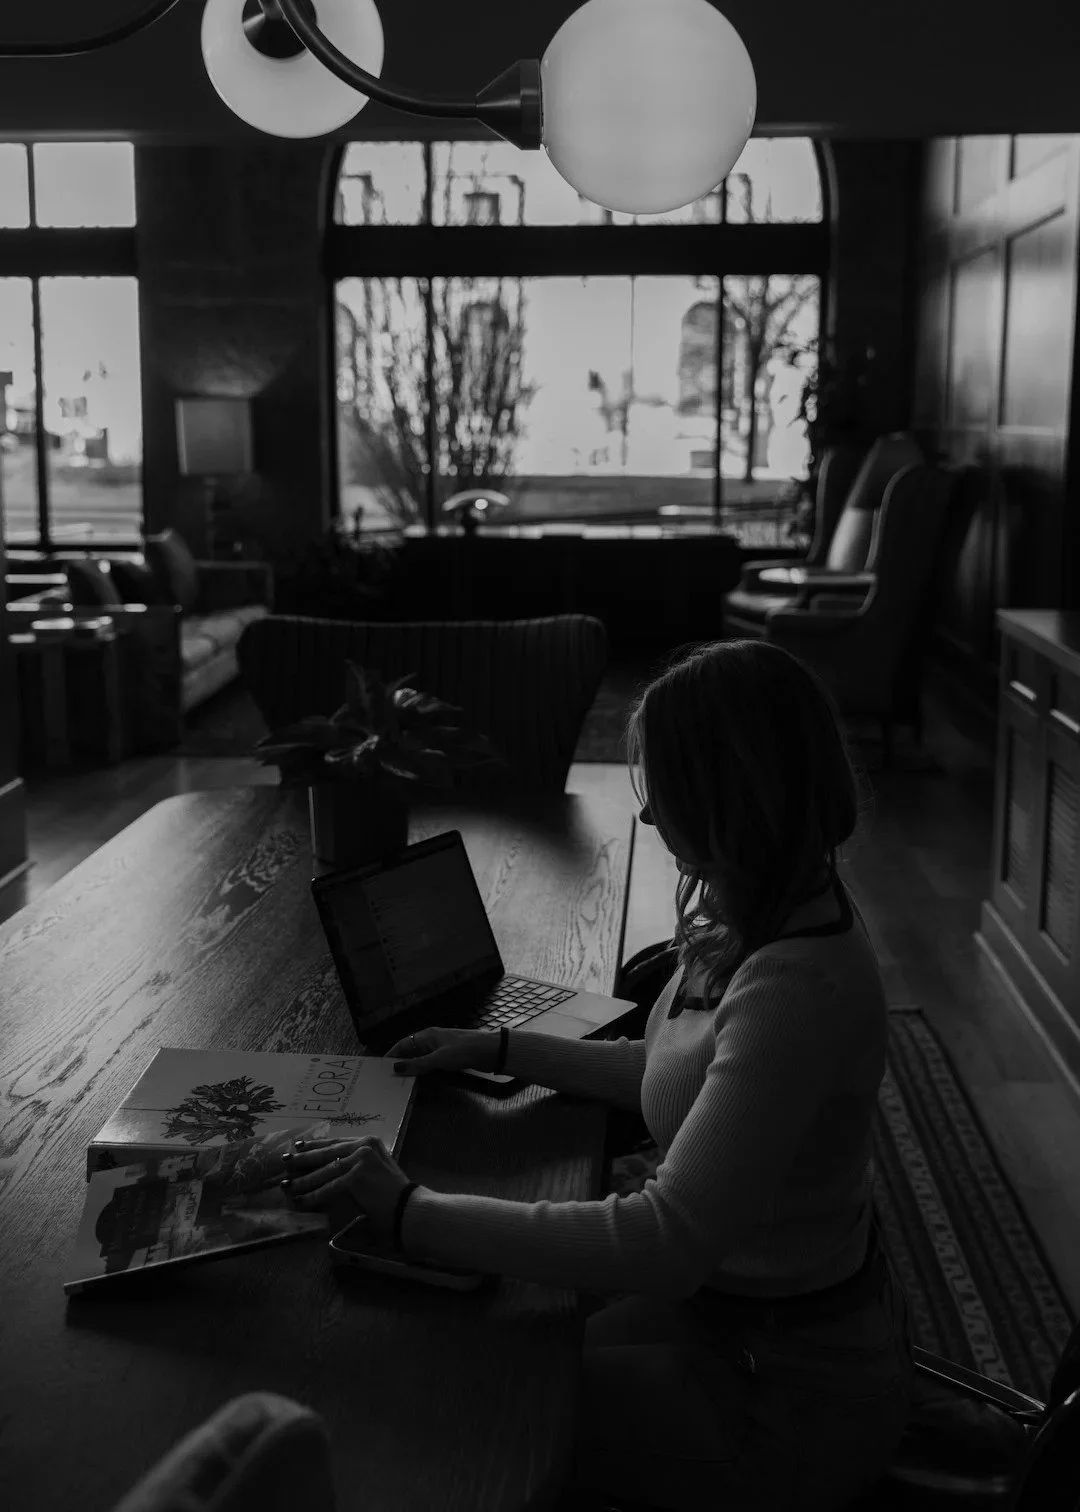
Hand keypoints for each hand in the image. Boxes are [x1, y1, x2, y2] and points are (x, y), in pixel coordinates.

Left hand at [284, 1137, 410, 1237]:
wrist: (409, 1209)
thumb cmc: (392, 1196)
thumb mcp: (372, 1174)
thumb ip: (353, 1169)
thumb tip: (326, 1171)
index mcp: (370, 1142)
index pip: (336, 1142)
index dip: (316, 1145)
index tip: (299, 1146)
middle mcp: (365, 1145)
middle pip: (328, 1153)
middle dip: (304, 1159)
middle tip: (285, 1162)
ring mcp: (362, 1157)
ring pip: (326, 1170)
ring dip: (304, 1180)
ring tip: (287, 1185)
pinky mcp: (358, 1174)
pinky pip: (330, 1186)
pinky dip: (314, 1194)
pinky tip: (301, 1199)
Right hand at [385, 1026, 497, 1076]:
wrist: (490, 1051)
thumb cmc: (463, 1051)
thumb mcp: (438, 1059)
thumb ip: (417, 1064)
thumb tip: (396, 1068)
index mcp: (428, 1035)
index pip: (404, 1043)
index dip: (392, 1054)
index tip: (381, 1066)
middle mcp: (432, 1040)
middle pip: (411, 1051)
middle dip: (400, 1062)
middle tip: (389, 1077)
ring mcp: (441, 1049)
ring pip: (421, 1058)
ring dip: (412, 1068)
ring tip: (400, 1081)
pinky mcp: (450, 1058)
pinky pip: (431, 1064)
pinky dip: (423, 1070)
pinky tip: (419, 1080)